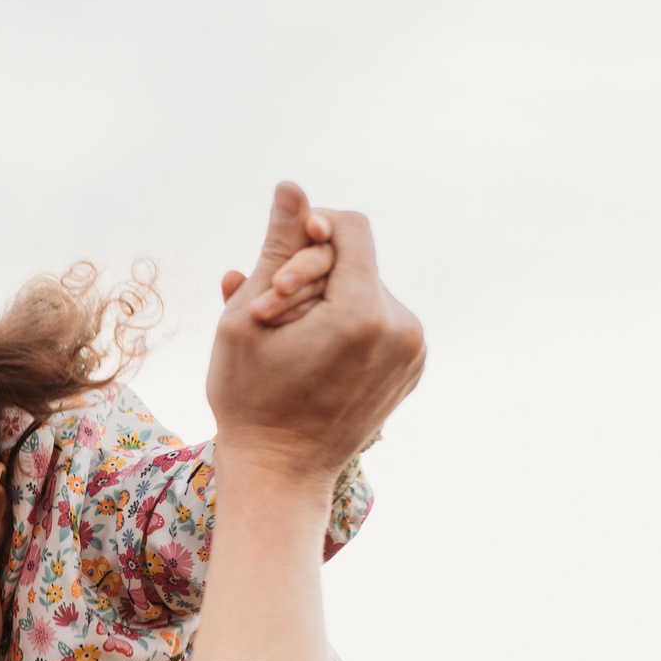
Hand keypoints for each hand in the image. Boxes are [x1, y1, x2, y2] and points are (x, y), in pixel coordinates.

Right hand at [205, 183, 424, 494]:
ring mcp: (413, 352)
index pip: (350, 228)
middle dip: (312, 275)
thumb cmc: (251, 398)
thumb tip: (291, 187)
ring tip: (289, 337)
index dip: (309, 232)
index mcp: (364, 313)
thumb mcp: (247, 316)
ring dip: (329, 299)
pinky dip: (348, 324)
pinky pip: (380, 321)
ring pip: (368, 290)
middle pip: (359, 262)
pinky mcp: (413, 369)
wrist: (281, 473)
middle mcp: (402, 329)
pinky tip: (314, 354)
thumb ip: (278, 245)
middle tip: (271, 311)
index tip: (278, 264)